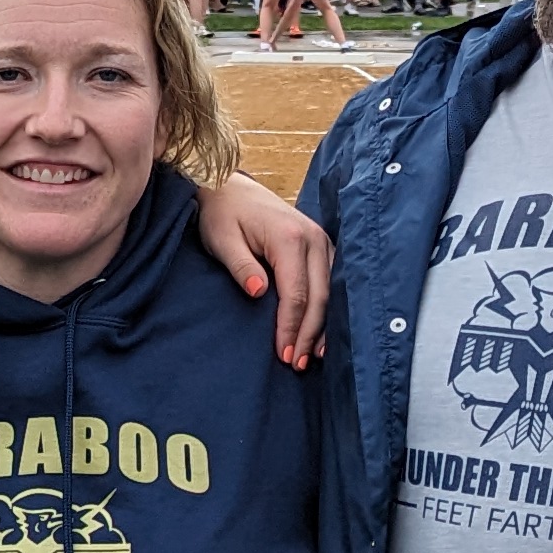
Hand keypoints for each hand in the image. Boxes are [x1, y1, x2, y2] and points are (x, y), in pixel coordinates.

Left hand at [195, 170, 329, 368]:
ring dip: (322, 325)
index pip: (296, 294)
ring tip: (311, 356)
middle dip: (308, 334)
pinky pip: (331, 282)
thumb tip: (259, 293)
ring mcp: (322, 240)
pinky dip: (326, 309)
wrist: (229, 188)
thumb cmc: (221, 214)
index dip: (291, 327)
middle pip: (320, 297)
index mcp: (290, 238)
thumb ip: (241, 266)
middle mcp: (314, 238)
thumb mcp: (221, 240)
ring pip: (331, 292)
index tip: (283, 354)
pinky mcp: (322, 245)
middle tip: (297, 364)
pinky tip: (320, 332)